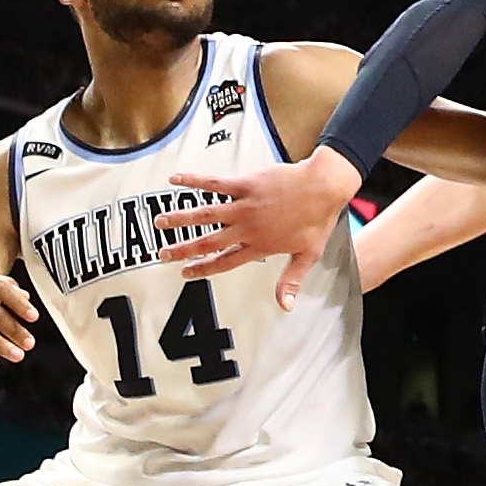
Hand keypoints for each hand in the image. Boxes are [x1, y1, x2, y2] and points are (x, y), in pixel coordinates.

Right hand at [148, 145, 360, 289]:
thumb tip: (285, 306)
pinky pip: (215, 183)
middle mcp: (247, 228)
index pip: (225, 261)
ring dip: (180, 218)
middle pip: (209, 241)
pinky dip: (194, 181)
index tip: (185, 272)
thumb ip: (291, 280)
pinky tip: (175, 179)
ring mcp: (245, 205)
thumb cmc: (318, 219)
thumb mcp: (308, 255)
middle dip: (184, 249)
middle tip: (163, 253)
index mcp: (259, 246)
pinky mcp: (246, 184)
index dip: (203, 268)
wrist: (325, 186)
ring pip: (205, 214)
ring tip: (160, 221)